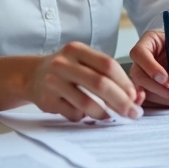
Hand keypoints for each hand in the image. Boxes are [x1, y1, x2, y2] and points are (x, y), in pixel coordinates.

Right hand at [25, 41, 144, 121]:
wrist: (31, 75)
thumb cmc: (68, 70)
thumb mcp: (85, 64)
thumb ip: (109, 76)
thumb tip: (137, 97)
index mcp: (77, 50)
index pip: (108, 65)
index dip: (125, 82)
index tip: (136, 96)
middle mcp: (63, 63)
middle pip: (100, 83)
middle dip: (121, 101)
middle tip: (133, 114)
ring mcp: (53, 82)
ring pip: (86, 102)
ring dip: (103, 113)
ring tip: (109, 117)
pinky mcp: (46, 100)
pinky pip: (73, 113)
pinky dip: (83, 117)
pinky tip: (84, 114)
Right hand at [129, 30, 168, 106]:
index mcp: (155, 42)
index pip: (139, 52)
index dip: (149, 66)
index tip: (164, 78)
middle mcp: (148, 58)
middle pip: (137, 73)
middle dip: (154, 86)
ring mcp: (149, 76)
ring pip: (142, 89)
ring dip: (161, 97)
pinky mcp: (153, 91)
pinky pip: (150, 101)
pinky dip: (163, 104)